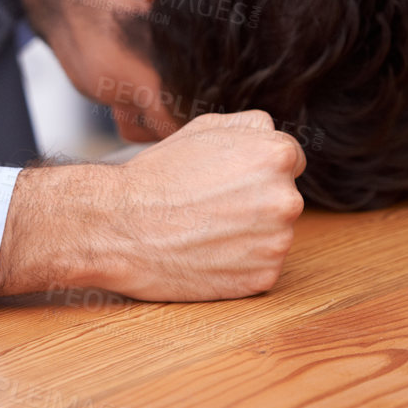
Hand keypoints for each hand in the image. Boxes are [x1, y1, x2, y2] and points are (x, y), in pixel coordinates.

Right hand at [0, 110, 305, 301]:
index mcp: (278, 155)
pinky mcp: (263, 279)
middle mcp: (286, 199)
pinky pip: (261, 268)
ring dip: (248, 235)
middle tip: (210, 206)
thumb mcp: (205, 128)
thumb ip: (252, 127)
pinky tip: (207, 253)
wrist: (119, 226)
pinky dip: (238, 265)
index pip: (289, 161)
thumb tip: (274, 137)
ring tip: (204, 229)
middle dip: (255, 202)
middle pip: (283, 199)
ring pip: (273, 235)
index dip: (254, 170)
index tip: (226, 181)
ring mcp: (277, 242)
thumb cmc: (157, 175)